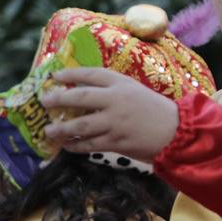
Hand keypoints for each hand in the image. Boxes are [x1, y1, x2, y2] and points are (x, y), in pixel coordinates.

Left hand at [39, 67, 179, 162]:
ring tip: (49, 130)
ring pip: (81, 125)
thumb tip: (80, 90)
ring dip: (62, 129)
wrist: (177, 131)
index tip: (55, 77)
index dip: (71, 74)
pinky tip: (67, 145)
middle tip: (44, 101)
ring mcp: (116, 123)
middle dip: (59, 99)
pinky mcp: (117, 142)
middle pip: (81, 97)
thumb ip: (110, 89)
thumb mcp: (133, 90)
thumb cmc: (153, 109)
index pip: (91, 74)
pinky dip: (76, 146)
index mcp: (121, 84)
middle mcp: (116, 101)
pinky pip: (90, 144)